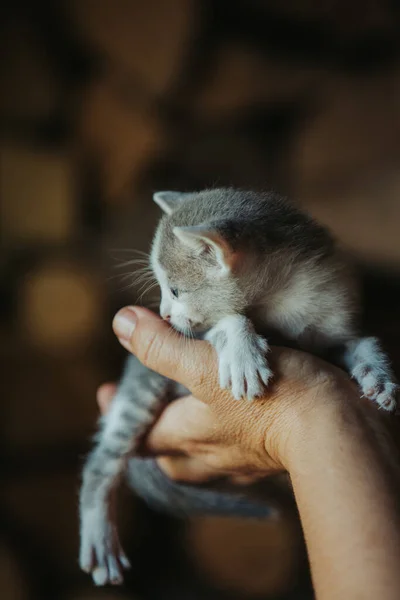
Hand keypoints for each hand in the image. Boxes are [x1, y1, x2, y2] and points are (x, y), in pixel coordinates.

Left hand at [105, 307, 357, 483]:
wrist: (333, 425)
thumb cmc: (269, 394)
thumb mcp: (207, 365)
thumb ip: (163, 347)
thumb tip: (121, 322)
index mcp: (189, 434)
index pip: (140, 438)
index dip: (120, 418)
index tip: (107, 395)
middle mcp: (211, 455)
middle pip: (169, 454)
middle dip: (155, 434)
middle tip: (150, 408)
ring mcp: (242, 462)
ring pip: (204, 457)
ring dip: (191, 436)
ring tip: (189, 410)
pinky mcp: (271, 458)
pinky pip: (238, 453)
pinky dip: (229, 437)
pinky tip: (239, 418)